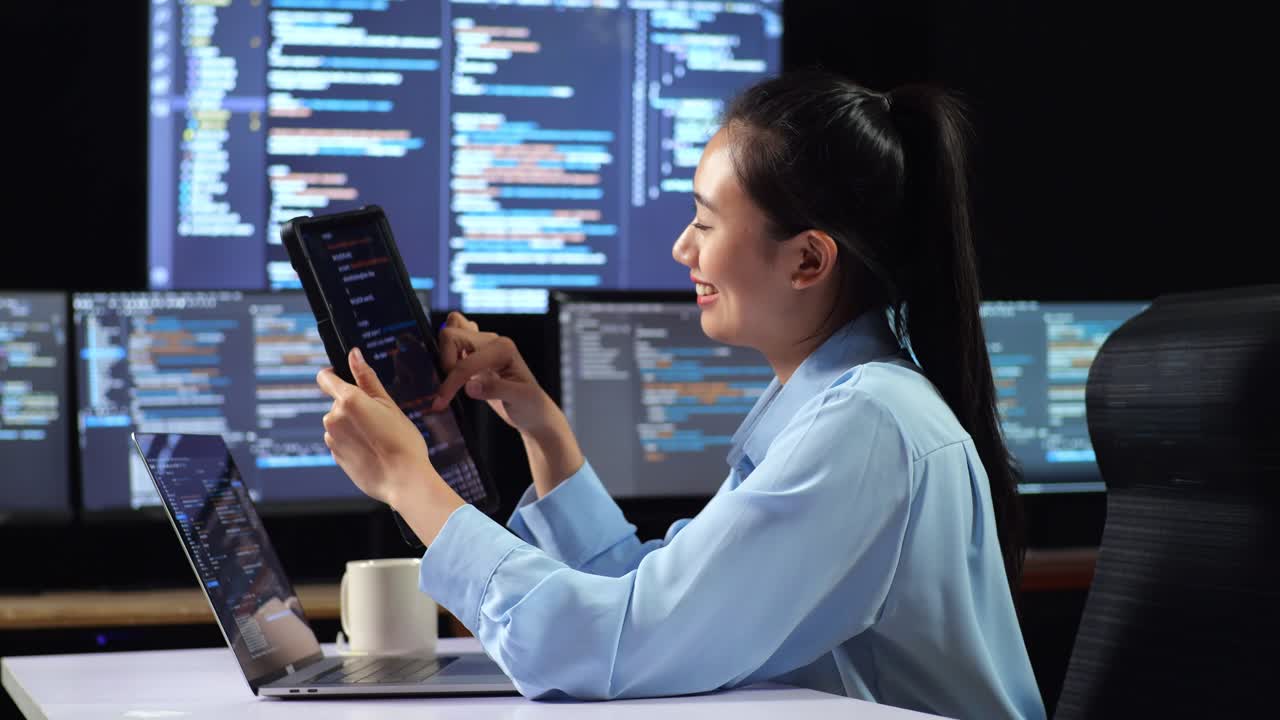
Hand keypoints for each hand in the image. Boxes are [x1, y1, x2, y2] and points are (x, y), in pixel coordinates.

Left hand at [317, 347, 462, 539]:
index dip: (333, 374)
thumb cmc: (402, 442)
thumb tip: (354, 355)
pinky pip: (342, 442)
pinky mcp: (335, 456)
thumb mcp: (389, 404)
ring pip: (341, 423)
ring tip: (379, 438)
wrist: (403, 480)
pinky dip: (354, 443)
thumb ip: (367, 378)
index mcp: (348, 400)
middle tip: (381, 419)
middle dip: (355, 406)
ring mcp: (332, 439)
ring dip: (354, 426)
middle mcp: (333, 418)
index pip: (326, 378)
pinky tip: (373, 451)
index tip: (344, 376)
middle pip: (339, 403)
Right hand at [432, 312, 583, 497]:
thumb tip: (470, 386)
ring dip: (443, 356)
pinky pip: (454, 341)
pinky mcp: (474, 355)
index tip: (441, 402)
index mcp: (503, 349)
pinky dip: (445, 353)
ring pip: (450, 333)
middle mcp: (491, 342)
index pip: (465, 362)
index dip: (451, 382)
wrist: (535, 414)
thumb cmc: (532, 406)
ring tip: (449, 381)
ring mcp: (482, 346)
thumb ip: (495, 390)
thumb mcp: (520, 399)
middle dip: (444, 363)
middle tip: (448, 389)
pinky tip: (451, 375)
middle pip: (450, 335)